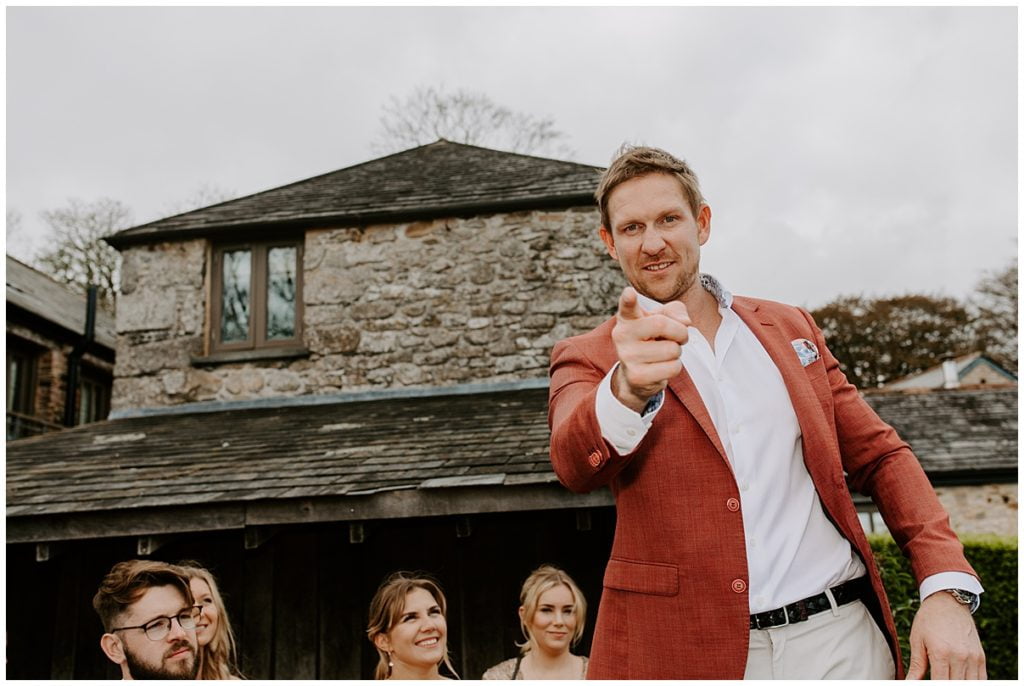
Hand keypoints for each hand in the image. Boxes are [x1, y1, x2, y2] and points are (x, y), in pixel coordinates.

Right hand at [610, 286, 690, 412]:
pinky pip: (673, 368)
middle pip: (662, 324)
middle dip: (680, 332)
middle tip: (677, 337)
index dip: (629, 300)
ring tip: (663, 353)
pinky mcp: (637, 376)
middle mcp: (622, 335)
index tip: (629, 293)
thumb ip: (676, 311)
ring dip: (676, 352)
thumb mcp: (664, 319)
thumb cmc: (653, 338)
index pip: (627, 307)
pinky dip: (674, 367)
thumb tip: (685, 322)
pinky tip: (661, 367)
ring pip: (672, 349)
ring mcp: (627, 357)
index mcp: (627, 318)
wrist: (637, 373)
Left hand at [906, 591, 985, 678]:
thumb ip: (916, 666)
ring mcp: (973, 658)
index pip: (940, 683)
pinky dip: (971, 682)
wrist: (947, 601)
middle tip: (936, 679)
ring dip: (958, 684)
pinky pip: (981, 679)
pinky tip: (959, 679)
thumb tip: (909, 682)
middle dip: (945, 685)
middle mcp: (960, 657)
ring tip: (947, 677)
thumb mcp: (917, 640)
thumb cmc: (928, 619)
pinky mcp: (981, 657)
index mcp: (941, 653)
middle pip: (955, 685)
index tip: (927, 685)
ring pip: (970, 684)